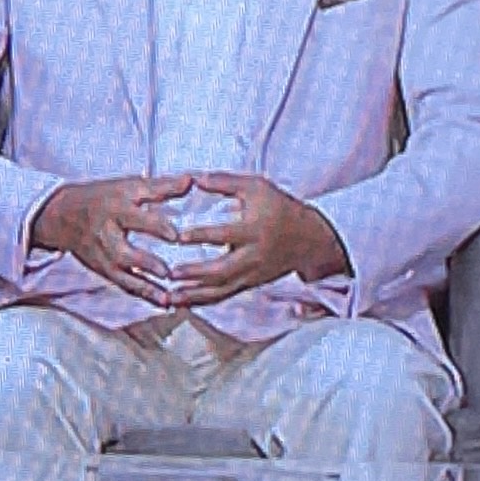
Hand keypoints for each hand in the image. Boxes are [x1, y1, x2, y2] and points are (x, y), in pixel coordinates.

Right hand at [29, 175, 191, 307]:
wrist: (62, 215)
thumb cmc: (101, 197)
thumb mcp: (127, 186)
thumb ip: (161, 186)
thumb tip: (191, 180)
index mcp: (114, 208)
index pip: (134, 217)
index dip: (155, 226)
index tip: (175, 236)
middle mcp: (105, 233)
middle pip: (122, 251)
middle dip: (143, 263)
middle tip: (167, 272)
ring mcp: (101, 254)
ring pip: (121, 274)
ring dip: (145, 287)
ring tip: (168, 298)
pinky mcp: (102, 268)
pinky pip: (122, 283)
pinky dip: (142, 293)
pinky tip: (163, 302)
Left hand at [158, 173, 351, 308]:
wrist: (310, 239)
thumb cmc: (279, 208)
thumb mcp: (256, 187)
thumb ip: (224, 182)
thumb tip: (194, 178)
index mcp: (255, 230)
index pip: (227, 235)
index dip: (203, 235)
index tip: (181, 236)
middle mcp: (253, 256)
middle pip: (224, 270)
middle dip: (196, 274)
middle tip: (171, 273)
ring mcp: (252, 274)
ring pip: (222, 289)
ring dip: (194, 295)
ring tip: (169, 297)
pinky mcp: (249, 284)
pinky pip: (224, 295)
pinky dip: (202, 301)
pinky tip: (181, 302)